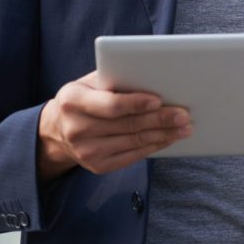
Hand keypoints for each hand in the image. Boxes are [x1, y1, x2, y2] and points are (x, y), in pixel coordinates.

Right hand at [37, 70, 191, 181]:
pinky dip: (154, 146)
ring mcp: (86, 152)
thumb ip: (115, 78)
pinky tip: (169, 138)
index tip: (159, 100)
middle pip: (127, 125)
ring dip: (163, 135)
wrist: (58, 129)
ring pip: (134, 142)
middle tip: (183, 115)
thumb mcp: (91, 81)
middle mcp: (76, 129)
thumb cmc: (84, 96)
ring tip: (184, 127)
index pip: (110, 105)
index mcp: (72, 101)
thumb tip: (154, 77)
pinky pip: (132, 156)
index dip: (136, 103)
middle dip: (160, 120)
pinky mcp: (97, 166)